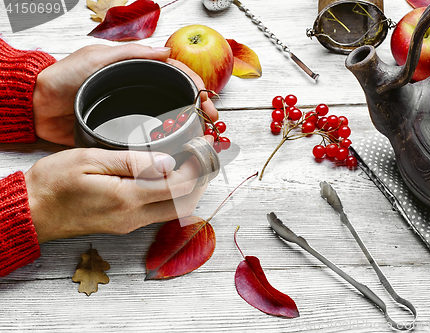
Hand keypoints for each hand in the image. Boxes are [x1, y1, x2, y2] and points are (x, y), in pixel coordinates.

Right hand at [25, 142, 212, 242]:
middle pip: (185, 203)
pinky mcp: (124, 224)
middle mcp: (133, 217)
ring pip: (175, 210)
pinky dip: (174, 195)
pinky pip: (160, 212)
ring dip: (189, 188)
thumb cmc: (53, 183)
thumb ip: (132, 162)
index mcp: (127, 199)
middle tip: (206, 155)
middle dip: (201, 179)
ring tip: (193, 162)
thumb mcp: (90, 160)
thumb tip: (168, 162)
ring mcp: (130, 224)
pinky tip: (171, 178)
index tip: (204, 146)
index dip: (198, 166)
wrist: (31, 211)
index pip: (179, 186)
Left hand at [33, 44, 217, 145]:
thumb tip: (168, 51)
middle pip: (179, 97)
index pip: (176, 74)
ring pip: (169, 116)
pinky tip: (180, 146)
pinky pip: (151, 134)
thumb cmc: (67, 76)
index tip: (207, 100)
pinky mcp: (125, 131)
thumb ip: (132, 53)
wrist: (40, 105)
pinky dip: (169, 139)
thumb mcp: (99, 56)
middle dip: (200, 108)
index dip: (196, 85)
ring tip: (203, 135)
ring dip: (189, 124)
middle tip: (212, 122)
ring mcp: (134, 111)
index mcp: (137, 70)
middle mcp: (140, 90)